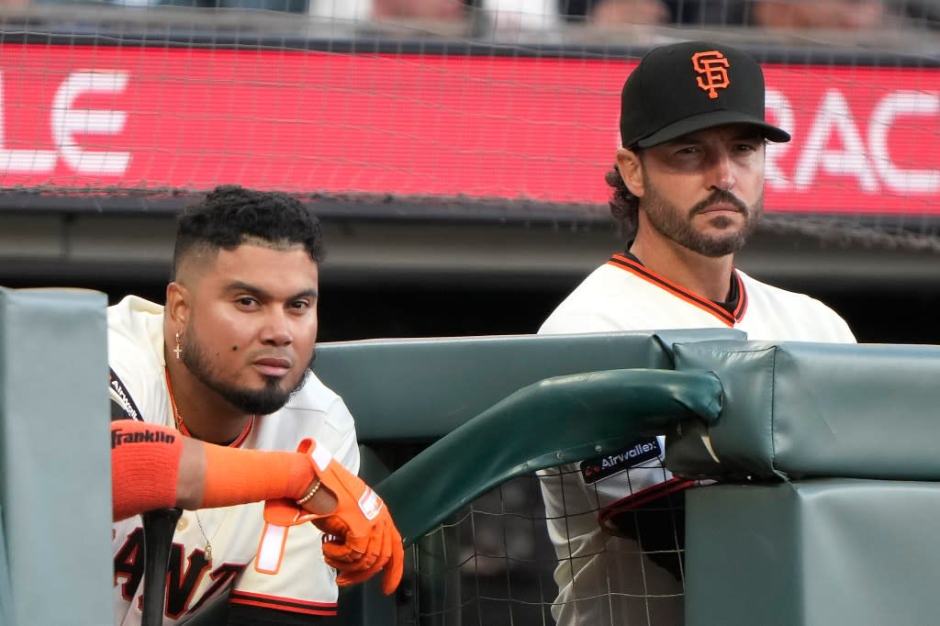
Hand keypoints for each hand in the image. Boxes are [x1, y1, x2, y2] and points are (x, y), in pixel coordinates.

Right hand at [263, 439, 403, 594]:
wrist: (311, 479)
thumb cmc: (322, 491)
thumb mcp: (346, 511)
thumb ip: (356, 529)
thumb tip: (355, 555)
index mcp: (379, 510)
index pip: (395, 546)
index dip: (393, 570)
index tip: (387, 588)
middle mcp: (380, 515)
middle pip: (380, 558)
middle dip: (361, 575)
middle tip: (344, 580)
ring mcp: (372, 521)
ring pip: (365, 560)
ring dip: (343, 563)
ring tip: (328, 555)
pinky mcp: (361, 527)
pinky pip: (353, 555)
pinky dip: (337, 556)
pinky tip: (326, 547)